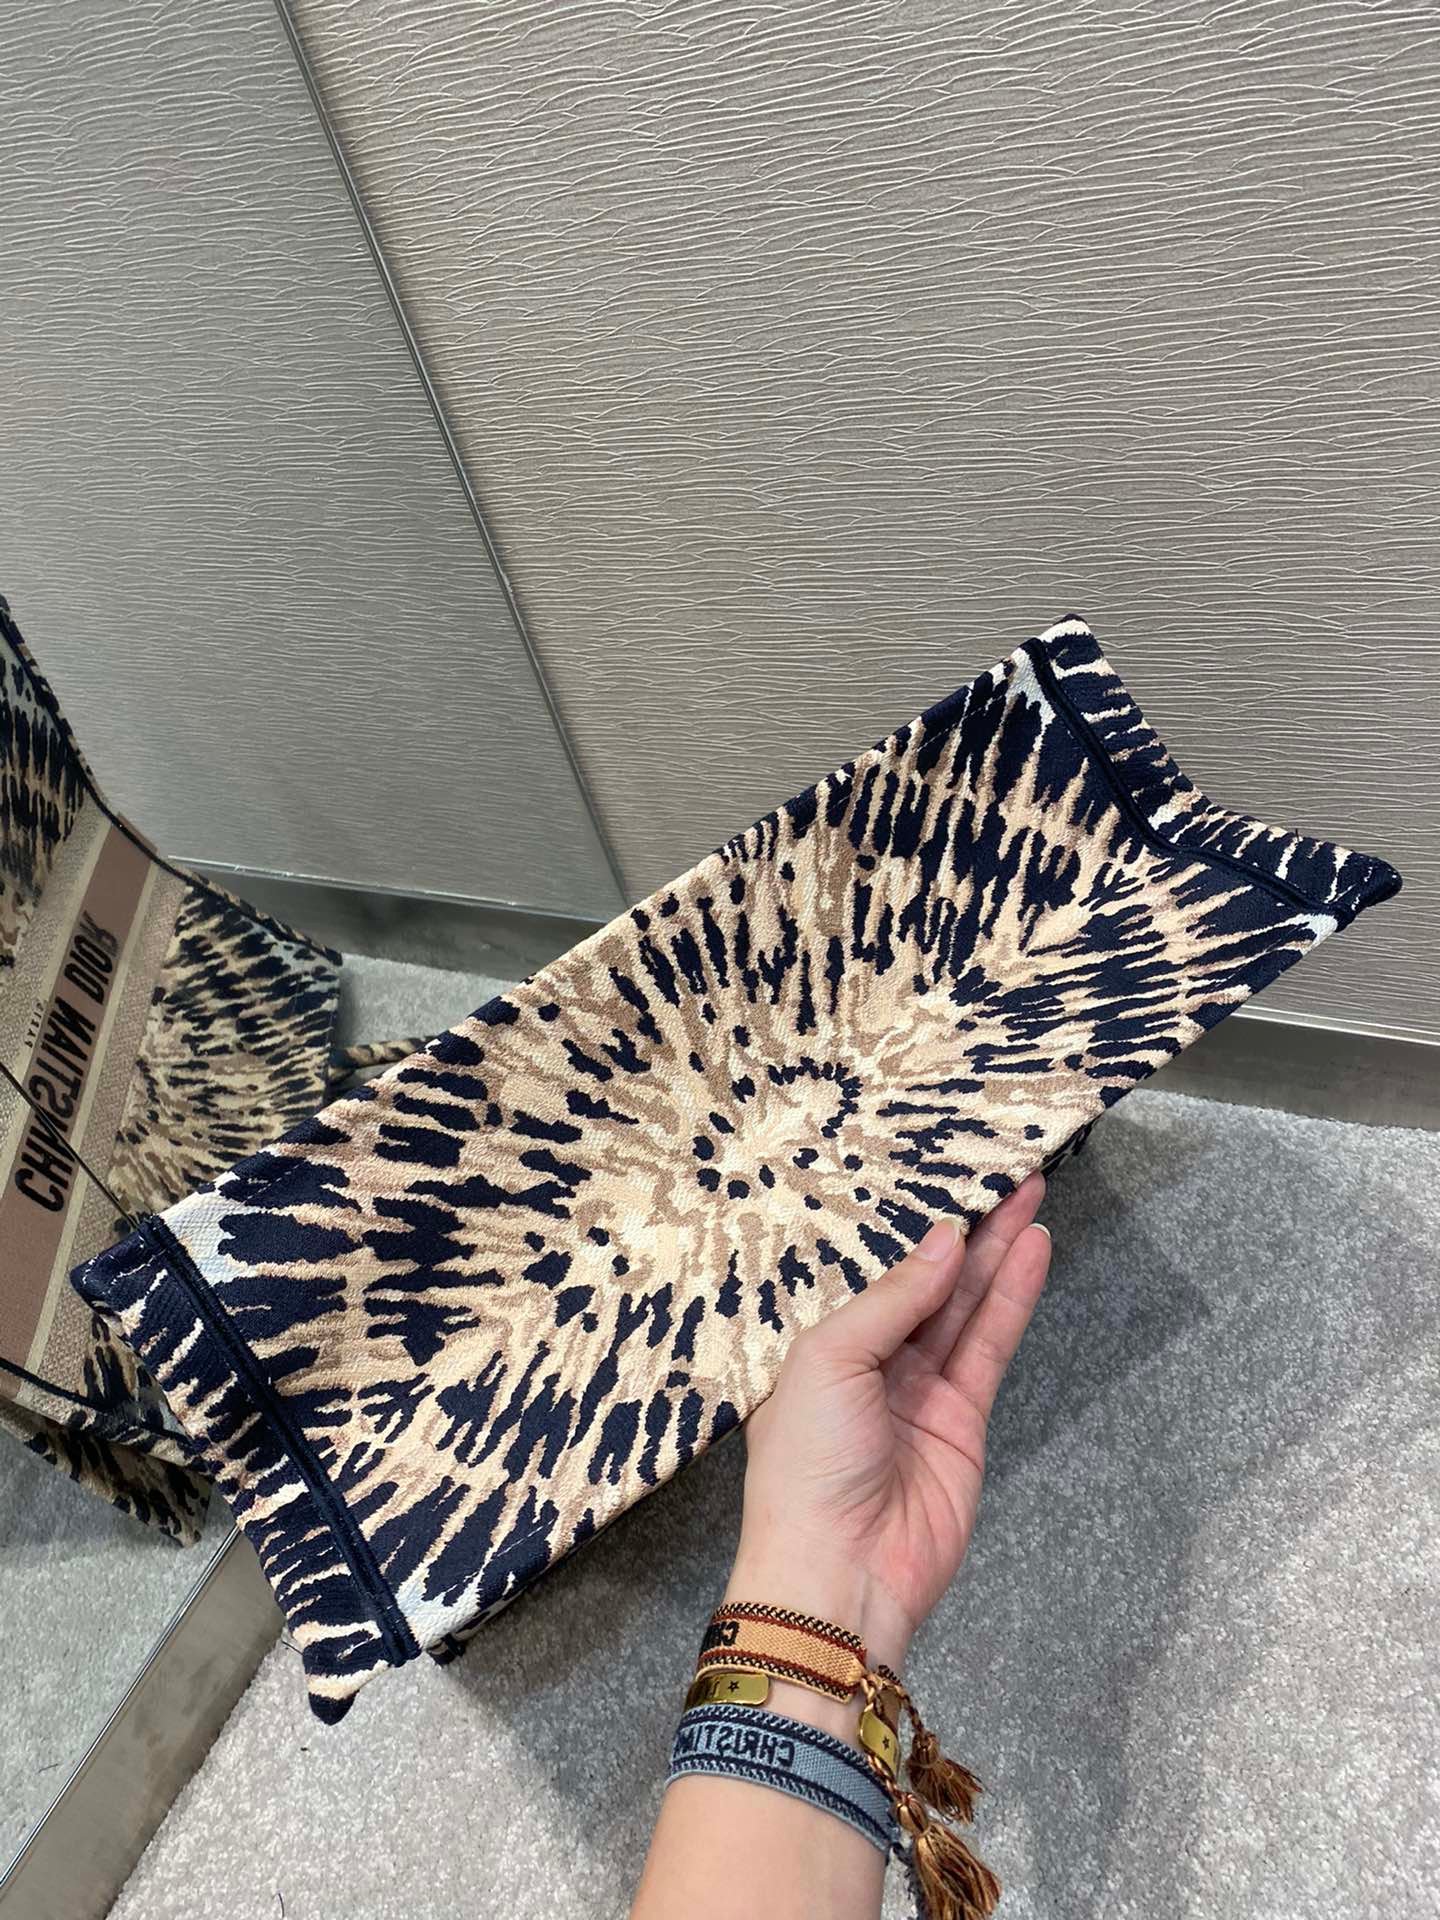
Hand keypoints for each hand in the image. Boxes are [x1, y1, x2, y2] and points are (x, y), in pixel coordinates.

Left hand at [728, 1175, 1051, 1668]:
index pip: (874, 1275)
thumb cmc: (805, 1467)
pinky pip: (991, 1346)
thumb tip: (945, 1242)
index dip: (910, 1230)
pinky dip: (1013, 1298)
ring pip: (966, 1307)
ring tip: (1030, 1194)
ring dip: (998, 1253)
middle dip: (968, 1230)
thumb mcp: (829, 1361)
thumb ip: (892, 1300)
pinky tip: (1032, 1252)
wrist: (838, 1576)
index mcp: (820, 1348)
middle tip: (1004, 1172)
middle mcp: (871, 1364)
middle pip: (929, 1283)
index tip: (944, 1177)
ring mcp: (920, 1392)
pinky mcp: (963, 1421)